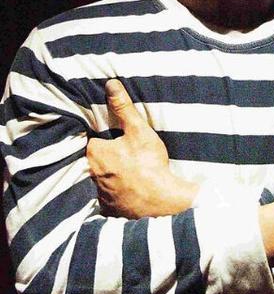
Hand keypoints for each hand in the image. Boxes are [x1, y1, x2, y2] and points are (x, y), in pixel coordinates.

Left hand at [87, 79, 198, 217]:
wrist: (162, 202)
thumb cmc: (148, 164)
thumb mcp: (138, 130)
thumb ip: (123, 108)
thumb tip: (111, 84)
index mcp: (95, 153)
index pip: (90, 140)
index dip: (101, 136)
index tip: (112, 135)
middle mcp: (92, 175)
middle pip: (94, 160)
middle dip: (105, 155)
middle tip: (121, 152)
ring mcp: (100, 194)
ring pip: (100, 178)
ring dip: (109, 174)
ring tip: (126, 170)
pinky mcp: (109, 209)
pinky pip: (108, 197)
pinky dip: (115, 193)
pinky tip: (128, 189)